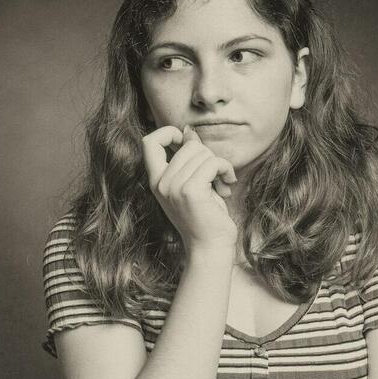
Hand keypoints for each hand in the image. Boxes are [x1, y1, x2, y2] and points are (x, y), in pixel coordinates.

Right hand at [141, 125, 238, 255]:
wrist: (210, 247)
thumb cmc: (205, 217)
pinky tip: (228, 183)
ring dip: (219, 165)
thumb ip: (188, 159)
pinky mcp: (191, 191)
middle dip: (208, 155)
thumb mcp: (192, 183)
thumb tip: (188, 132)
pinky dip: (225, 169)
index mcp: (156, 181)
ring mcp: (174, 187)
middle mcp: (161, 183)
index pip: (149, 142)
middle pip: (188, 145)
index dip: (168, 133)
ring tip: (222, 183)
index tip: (186, 143)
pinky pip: (213, 163)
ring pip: (203, 153)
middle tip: (215, 174)